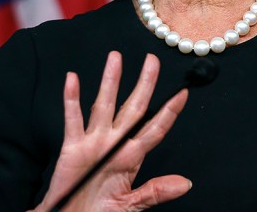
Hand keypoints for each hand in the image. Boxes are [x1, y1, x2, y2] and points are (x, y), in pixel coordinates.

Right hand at [29, 51, 190, 211]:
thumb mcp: (130, 205)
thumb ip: (155, 192)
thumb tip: (185, 184)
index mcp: (131, 158)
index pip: (155, 129)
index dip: (169, 112)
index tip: (183, 92)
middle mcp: (114, 144)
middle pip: (133, 108)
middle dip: (144, 84)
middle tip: (152, 60)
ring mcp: (93, 143)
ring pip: (104, 105)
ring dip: (110, 81)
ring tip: (115, 58)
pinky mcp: (72, 148)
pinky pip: (73, 120)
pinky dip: (71, 99)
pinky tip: (73, 80)